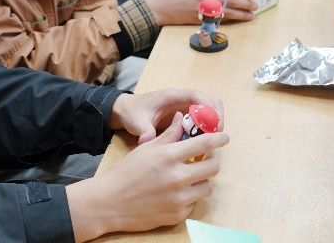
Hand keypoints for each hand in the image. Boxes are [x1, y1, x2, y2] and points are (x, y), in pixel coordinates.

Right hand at [66, 113, 229, 240]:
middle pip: (213, 167)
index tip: (224, 138)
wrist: (110, 202)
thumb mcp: (145, 149)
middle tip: (203, 160)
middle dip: (211, 162)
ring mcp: (179, 198)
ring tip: (187, 178)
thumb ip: (167, 135)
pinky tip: (174, 193)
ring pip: (207, 187)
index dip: (218, 139)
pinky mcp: (178, 215)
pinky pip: (194, 203)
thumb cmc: (125, 172)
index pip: (204, 144)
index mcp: (168, 156)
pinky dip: (188, 197)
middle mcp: (177, 177)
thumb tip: (182, 119)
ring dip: (200, 181)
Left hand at [109, 88, 223, 143]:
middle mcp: (182, 98)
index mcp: (172, 96)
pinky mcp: (186, 114)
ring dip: (214, 124)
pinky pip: (203, 118)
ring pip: (209, 110)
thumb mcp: (136, 122)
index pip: (199, 97)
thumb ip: (144, 130)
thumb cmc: (132, 112)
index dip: (210, 110)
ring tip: (210, 142)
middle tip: (215, 137)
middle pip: (210, 102)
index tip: (215, 127)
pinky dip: (207, 128)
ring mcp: (185, 105)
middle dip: (217, 118)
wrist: (126, 110)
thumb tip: (148, 141)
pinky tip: (201, 143)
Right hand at [142, 0, 258, 25]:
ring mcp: (204, 8)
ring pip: (228, 11)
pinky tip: (238, 20)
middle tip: (256, 5)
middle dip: (247, 2)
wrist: (161, 5)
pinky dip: (230, 20)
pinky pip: (219, 20)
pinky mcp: (200, 19)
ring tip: (252, 14)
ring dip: (242, 13)